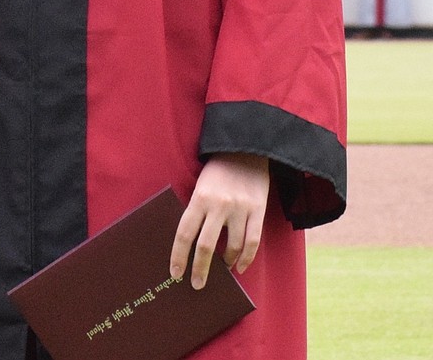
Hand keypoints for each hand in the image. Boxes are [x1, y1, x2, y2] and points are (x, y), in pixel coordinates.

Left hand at [169, 154, 269, 287]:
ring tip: (223, 268)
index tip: (175, 274)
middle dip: (200, 269)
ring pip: (232, 247)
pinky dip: (246, 258)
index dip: (179, 256)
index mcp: (200, 198)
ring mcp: (239, 208)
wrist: (245, 149)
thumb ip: (197, 211)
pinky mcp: (257, 210)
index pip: (185, 233)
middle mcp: (218, 205)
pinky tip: (240, 266)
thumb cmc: (218, 170)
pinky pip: (253, 241)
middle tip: (197, 284)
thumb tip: (190, 243)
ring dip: (226, 262)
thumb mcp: (201, 186)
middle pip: (206, 246)